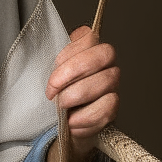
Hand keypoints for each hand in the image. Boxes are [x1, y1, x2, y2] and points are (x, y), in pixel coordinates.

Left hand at [46, 25, 119, 160]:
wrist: (59, 123)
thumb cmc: (54, 93)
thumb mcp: (48, 71)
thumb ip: (53, 56)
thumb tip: (53, 44)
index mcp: (89, 49)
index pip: (89, 38)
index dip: (69, 54)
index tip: (52, 70)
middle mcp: (106, 64)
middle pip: (103, 55)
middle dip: (72, 73)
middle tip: (52, 90)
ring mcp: (112, 86)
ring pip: (105, 81)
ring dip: (76, 95)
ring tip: (61, 107)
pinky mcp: (113, 109)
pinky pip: (106, 109)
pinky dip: (84, 117)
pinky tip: (72, 121)